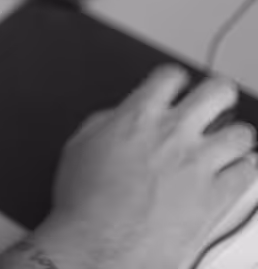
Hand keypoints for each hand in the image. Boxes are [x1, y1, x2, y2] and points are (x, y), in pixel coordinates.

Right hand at [36, 65, 257, 268]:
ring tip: (229, 142)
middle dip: (219, 93)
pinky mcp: (217, 197)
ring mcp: (199, 164)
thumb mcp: (81, 146)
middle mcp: (174, 133)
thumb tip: (120, 118)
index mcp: (138, 115)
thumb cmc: (86, 201)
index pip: (170, 77)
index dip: (176, 78)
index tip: (177, 86)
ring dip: (235, 135)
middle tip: (216, 101)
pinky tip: (236, 173)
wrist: (101, 246)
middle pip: (216, 92)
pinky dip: (246, 169)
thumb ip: (107, 122)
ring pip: (241, 133)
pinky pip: (249, 173)